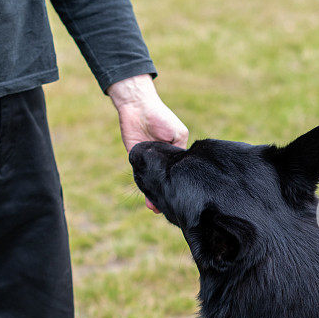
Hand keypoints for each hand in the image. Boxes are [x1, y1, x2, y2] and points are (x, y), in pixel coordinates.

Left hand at [108, 74, 187, 212]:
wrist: (138, 107)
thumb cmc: (161, 118)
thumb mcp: (178, 134)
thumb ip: (180, 151)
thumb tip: (179, 172)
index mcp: (175, 153)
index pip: (178, 172)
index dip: (179, 184)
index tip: (183, 198)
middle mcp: (161, 159)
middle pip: (164, 180)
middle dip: (166, 194)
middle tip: (170, 210)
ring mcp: (148, 160)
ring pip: (152, 181)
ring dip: (154, 195)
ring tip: (157, 210)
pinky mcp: (135, 157)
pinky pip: (139, 176)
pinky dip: (142, 187)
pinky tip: (147, 201)